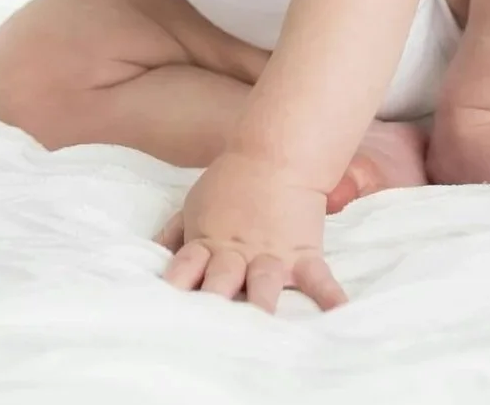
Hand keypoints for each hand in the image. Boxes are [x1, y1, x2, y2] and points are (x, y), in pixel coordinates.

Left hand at [156, 151, 347, 312]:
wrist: (276, 154)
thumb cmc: (229, 184)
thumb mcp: (192, 206)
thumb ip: (173, 235)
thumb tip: (151, 257)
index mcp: (207, 243)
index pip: (185, 267)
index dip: (175, 287)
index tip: (166, 310)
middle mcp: (237, 254)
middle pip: (221, 283)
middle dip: (214, 306)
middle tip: (208, 331)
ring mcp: (271, 255)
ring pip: (263, 285)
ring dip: (261, 307)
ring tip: (262, 334)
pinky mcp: (303, 254)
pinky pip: (318, 280)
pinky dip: (330, 298)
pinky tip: (338, 316)